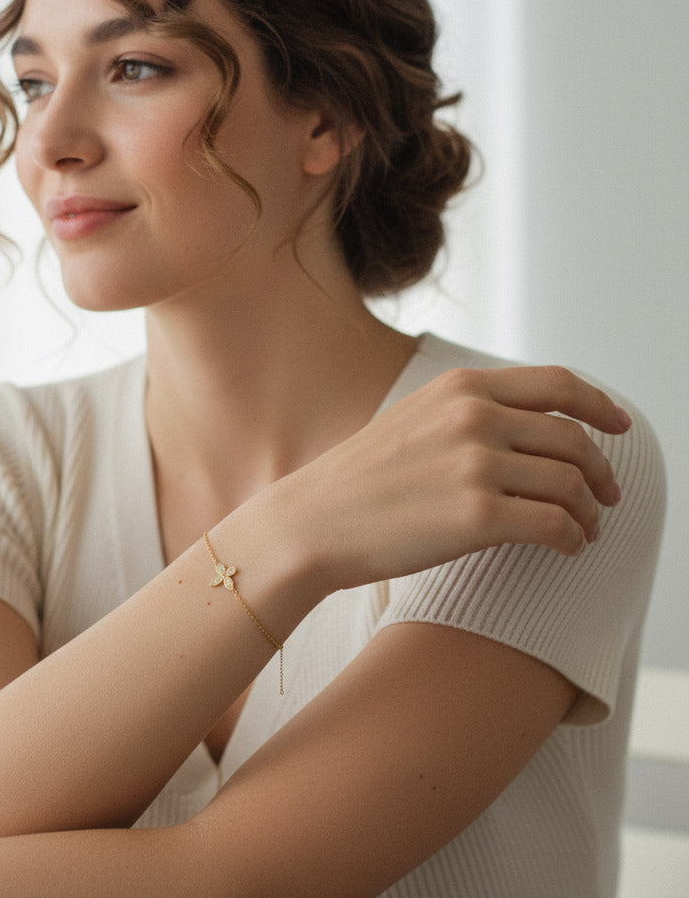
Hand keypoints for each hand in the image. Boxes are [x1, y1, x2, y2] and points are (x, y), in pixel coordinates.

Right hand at [267, 365, 628, 593]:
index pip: (559, 384)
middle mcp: (474, 417)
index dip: (601, 405)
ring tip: (585, 529)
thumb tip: (530, 422)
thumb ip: (469, 409)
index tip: (618, 426)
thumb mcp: (414, 417)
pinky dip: (572, 538)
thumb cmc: (360, 478)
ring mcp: (476, 465)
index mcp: (461, 386)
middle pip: (574, 439)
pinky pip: (556, 524)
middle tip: (606, 495)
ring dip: (590, 511)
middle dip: (601, 471)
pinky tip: (565, 547)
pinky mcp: (478, 517)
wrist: (314, 521)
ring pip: (572, 484)